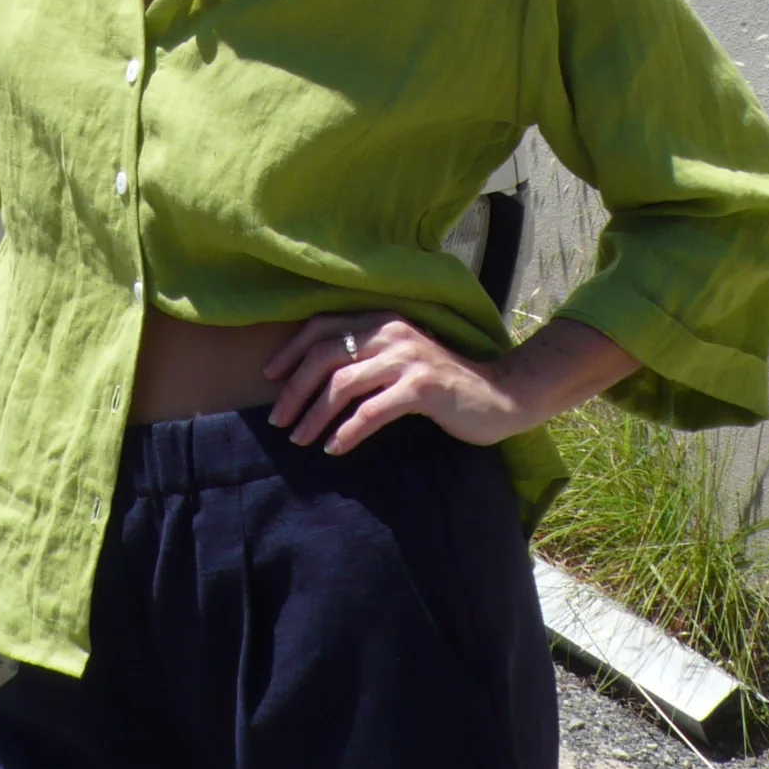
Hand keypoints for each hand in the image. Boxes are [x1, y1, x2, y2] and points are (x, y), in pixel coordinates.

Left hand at [263, 313, 637, 456]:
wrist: (500, 396)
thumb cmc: (443, 384)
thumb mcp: (399, 362)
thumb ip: (365, 360)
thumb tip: (314, 381)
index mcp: (381, 320)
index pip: (321, 326)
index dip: (290, 351)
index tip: (268, 378)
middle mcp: (391, 332)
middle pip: (324, 355)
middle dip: (294, 389)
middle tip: (277, 420)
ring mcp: (407, 358)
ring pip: (342, 384)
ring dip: (314, 415)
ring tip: (299, 439)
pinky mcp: (422, 387)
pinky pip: (372, 411)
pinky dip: (347, 431)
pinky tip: (334, 448)